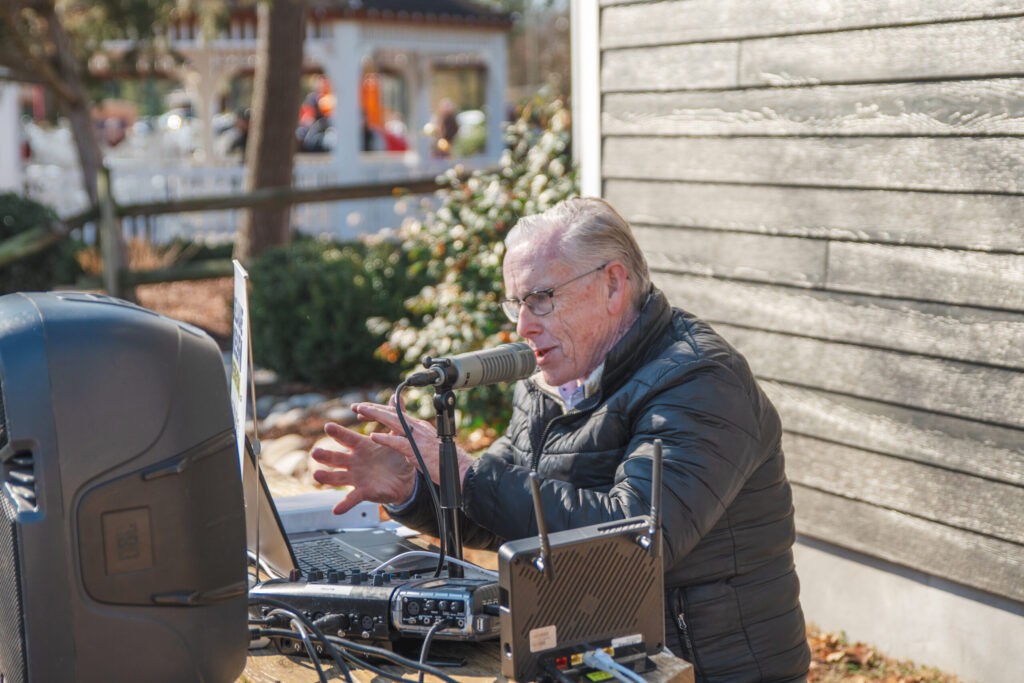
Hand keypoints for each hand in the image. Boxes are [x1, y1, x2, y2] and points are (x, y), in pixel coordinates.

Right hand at [310, 422, 416, 514]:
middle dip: (325, 455)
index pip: (347, 438)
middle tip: (315, 452)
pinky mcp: (363, 491)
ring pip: (338, 477)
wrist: (406, 479)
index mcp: (361, 447)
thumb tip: (397, 397)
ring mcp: (357, 477)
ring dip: (327, 477)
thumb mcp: (398, 436)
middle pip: (336, 458)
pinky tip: (335, 510)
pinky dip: (344, 504)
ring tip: (317, 475)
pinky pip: (352, 498)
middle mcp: (355, 462)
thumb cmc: (396, 456)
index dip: (338, 433)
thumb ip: (395, 417)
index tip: (328, 426)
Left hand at [351, 401, 474, 486]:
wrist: (460, 470)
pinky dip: (386, 439)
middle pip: (392, 413)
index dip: (379, 410)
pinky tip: (374, 436)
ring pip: (394, 421)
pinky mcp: (417, 451)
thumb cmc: (443, 461)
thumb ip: (411, 439)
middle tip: (356, 406)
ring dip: (376, 415)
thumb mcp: (423, 446)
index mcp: (419, 427)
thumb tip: (399, 437)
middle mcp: (418, 428)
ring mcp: (418, 438)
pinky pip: (399, 443)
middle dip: (373, 409)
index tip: (364, 410)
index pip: (396, 414)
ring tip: (360, 412)